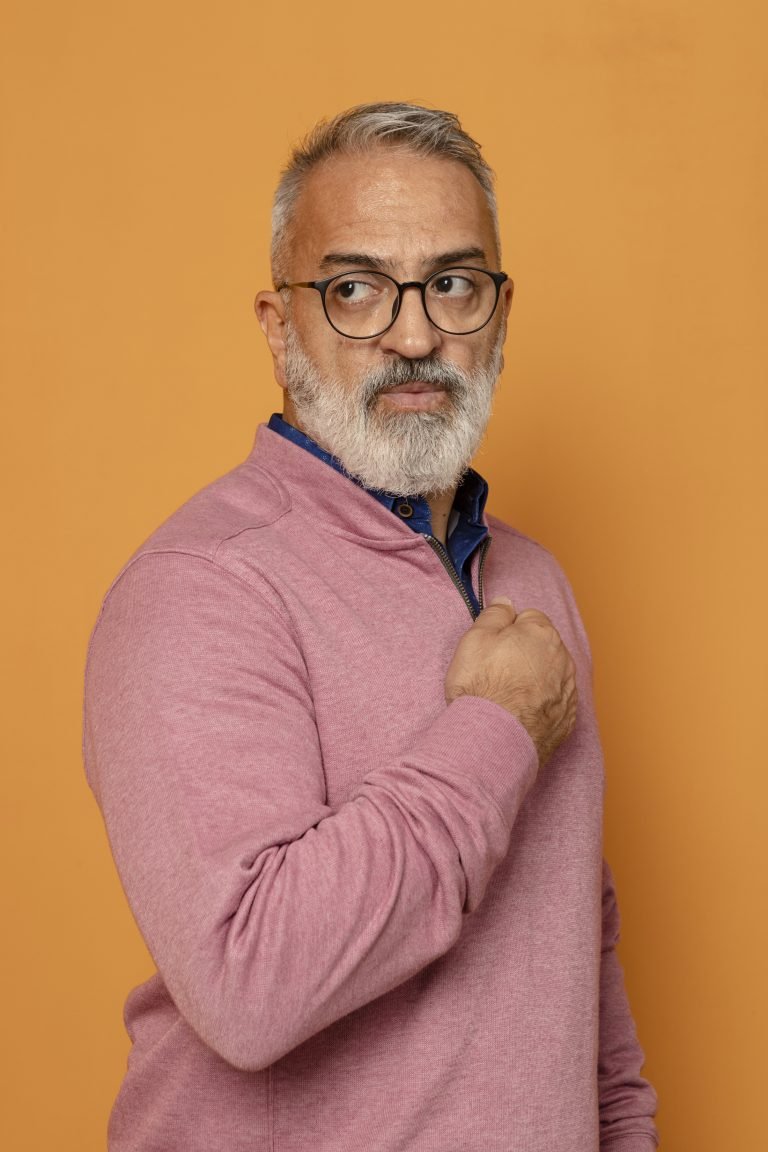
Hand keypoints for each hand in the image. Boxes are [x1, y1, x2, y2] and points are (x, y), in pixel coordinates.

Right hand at [445, 597, 577, 765]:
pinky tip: (519, 713)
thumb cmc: (482, 687)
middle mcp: (563, 658)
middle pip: (543, 645)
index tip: (494, 645)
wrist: (495, 739)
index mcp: (542, 633)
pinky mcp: (567, 719)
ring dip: (534, 678)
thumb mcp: (475, 639)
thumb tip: (506, 603)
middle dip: (524, 653)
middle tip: (496, 671)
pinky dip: (540, 704)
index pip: (529, 617)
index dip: (508, 629)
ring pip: (551, 674)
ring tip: (507, 696)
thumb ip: (494, 615)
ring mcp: (568, 690)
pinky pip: (555, 702)